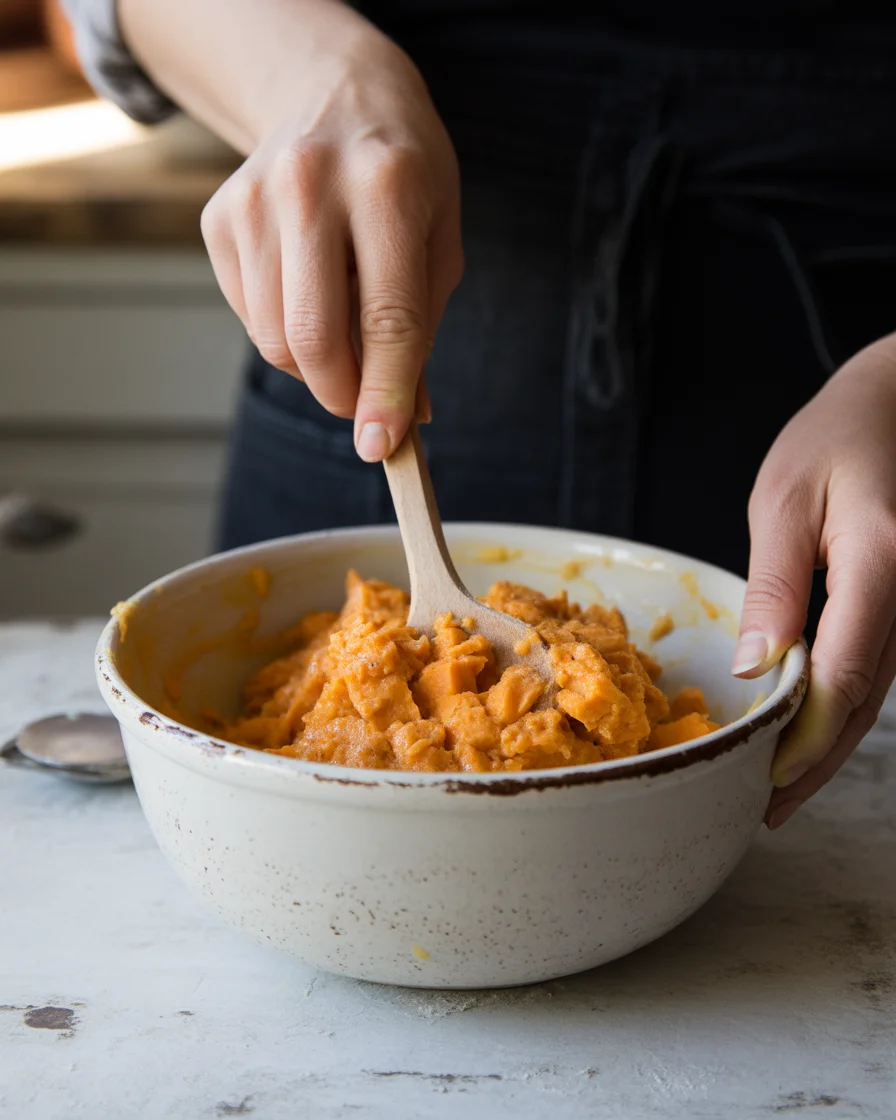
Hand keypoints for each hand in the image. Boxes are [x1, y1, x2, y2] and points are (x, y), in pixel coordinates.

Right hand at [198, 4, 462, 459]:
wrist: (333, 94)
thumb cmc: (403, 176)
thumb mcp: (439, 238)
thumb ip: (421, 328)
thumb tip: (404, 418)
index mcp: (387, 187)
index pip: (386, 317)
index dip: (385, 392)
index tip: (382, 447)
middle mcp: (311, 185)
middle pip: (313, 338)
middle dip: (342, 394)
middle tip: (365, 406)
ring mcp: (254, 200)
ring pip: (276, 340)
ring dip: (315, 365)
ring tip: (343, 323)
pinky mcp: (218, 219)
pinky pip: (250, 319)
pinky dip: (284, 332)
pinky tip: (308, 290)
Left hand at [733, 335, 895, 827]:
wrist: (891, 405)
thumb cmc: (834, 441)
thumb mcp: (783, 500)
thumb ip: (773, 585)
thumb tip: (755, 666)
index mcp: (881, 562)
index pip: (848, 671)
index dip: (807, 735)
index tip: (768, 778)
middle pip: (867, 701)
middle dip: (817, 762)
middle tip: (766, 811)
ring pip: (876, 696)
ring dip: (830, 745)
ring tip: (780, 790)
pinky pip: (877, 671)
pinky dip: (842, 710)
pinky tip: (809, 734)